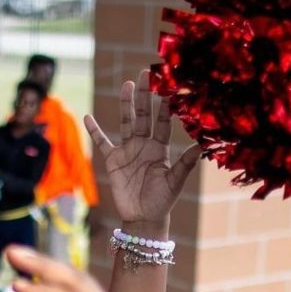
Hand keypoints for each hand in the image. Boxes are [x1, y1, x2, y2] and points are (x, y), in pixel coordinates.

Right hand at [84, 70, 198, 227]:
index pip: (163, 121)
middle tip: (145, 74)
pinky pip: (102, 142)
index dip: (165, 104)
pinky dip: (94, 130)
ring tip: (127, 84)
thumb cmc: (162, 200)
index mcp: (161, 148)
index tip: (168, 85)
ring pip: (125, 122)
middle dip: (144, 95)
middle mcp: (144, 144)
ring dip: (125, 104)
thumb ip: (186, 163)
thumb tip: (203, 145)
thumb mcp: (175, 181)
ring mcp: (127, 150)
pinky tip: (88, 117)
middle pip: (143, 115)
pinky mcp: (113, 160)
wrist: (143, 218)